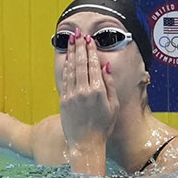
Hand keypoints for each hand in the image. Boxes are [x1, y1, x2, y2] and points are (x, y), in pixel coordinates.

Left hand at [60, 28, 119, 149]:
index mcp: (98, 91)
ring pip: (71, 68)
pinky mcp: (63, 100)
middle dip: (80, 46)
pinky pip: (65, 78)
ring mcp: (72, 95)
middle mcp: (83, 91)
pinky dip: (66, 66)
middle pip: (81, 63)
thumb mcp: (113, 106)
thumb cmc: (103, 126)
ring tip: (72, 40)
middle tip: (79, 34)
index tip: (90, 40)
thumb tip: (106, 66)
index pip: (93, 65)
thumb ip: (110, 84)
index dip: (91, 51)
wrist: (85, 143)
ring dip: (72, 53)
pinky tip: (68, 58)